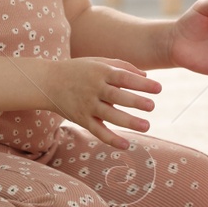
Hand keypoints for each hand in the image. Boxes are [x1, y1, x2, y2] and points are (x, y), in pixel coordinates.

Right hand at [44, 57, 160, 149]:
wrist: (48, 82)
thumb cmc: (79, 70)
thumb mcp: (99, 62)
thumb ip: (123, 66)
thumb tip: (146, 75)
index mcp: (101, 72)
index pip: (124, 77)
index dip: (142, 83)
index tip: (158, 88)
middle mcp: (94, 88)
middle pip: (117, 96)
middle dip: (136, 102)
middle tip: (152, 106)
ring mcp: (87, 105)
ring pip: (109, 115)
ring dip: (128, 122)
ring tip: (146, 126)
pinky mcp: (82, 119)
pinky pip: (97, 131)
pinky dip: (111, 139)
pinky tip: (125, 144)